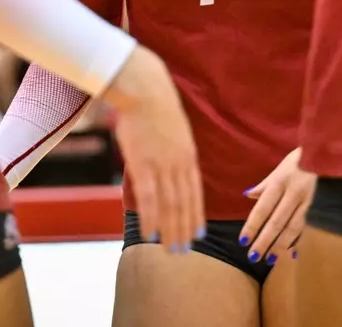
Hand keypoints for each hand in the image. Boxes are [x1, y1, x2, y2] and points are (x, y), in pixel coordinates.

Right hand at [105, 47, 203, 252]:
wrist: (145, 90)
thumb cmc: (157, 108)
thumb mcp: (176, 132)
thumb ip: (176, 153)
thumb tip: (172, 169)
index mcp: (189, 156)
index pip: (195, 193)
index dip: (196, 216)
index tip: (198, 234)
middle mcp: (179, 164)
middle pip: (184, 204)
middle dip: (184, 230)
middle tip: (182, 251)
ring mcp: (162, 166)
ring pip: (169, 206)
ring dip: (169, 230)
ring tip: (169, 249)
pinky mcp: (143, 164)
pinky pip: (148, 198)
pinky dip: (150, 218)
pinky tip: (150, 233)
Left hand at [240, 147, 315, 263]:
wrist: (328, 154)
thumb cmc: (300, 159)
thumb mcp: (280, 167)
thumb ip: (265, 184)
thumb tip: (248, 196)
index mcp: (280, 182)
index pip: (263, 208)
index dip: (253, 226)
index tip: (243, 241)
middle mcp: (293, 194)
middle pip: (277, 222)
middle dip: (265, 241)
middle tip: (254, 257)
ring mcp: (308, 202)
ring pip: (293, 227)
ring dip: (281, 245)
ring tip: (271, 259)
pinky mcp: (320, 207)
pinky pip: (307, 227)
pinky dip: (300, 240)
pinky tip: (294, 253)